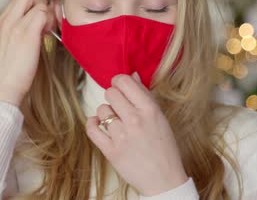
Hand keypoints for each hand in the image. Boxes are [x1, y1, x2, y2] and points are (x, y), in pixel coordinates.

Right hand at [0, 0, 55, 106]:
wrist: (5, 89)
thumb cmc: (14, 70)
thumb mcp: (15, 43)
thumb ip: (25, 27)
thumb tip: (43, 17)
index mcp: (2, 21)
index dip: (36, 3)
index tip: (42, 20)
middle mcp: (6, 19)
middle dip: (42, 3)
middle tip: (47, 22)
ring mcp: (15, 25)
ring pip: (38, 1)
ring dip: (48, 14)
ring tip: (47, 32)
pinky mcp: (26, 34)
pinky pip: (42, 13)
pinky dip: (50, 22)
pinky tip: (49, 36)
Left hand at [85, 72, 188, 195]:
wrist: (164, 180)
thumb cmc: (164, 147)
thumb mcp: (160, 118)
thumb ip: (145, 95)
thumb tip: (132, 76)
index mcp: (150, 110)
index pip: (124, 82)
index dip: (119, 82)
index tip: (120, 88)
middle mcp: (135, 120)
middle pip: (110, 93)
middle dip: (113, 98)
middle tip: (119, 107)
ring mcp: (121, 136)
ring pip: (102, 110)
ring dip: (106, 114)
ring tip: (115, 121)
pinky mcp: (111, 151)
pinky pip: (92, 129)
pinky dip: (92, 124)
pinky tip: (98, 124)